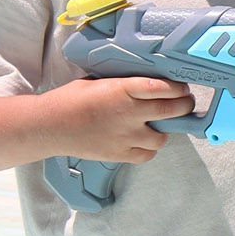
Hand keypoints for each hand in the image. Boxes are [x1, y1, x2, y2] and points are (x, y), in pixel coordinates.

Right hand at [45, 76, 194, 163]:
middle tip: (185, 104)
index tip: (182, 88)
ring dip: (164, 130)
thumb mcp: (100, 81)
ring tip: (157, 125)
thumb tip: (146, 82)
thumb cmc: (71, 99)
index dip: (179, 88)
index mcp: (124, 89)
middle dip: (184, 106)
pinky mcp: (120, 153)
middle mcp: (130, 112)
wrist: (49, 125)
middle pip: (173, 110)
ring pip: (163, 137)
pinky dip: (149, 149)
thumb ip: (125, 83)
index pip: (165, 87)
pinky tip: (142, 141)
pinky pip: (147, 154)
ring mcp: (126, 135)